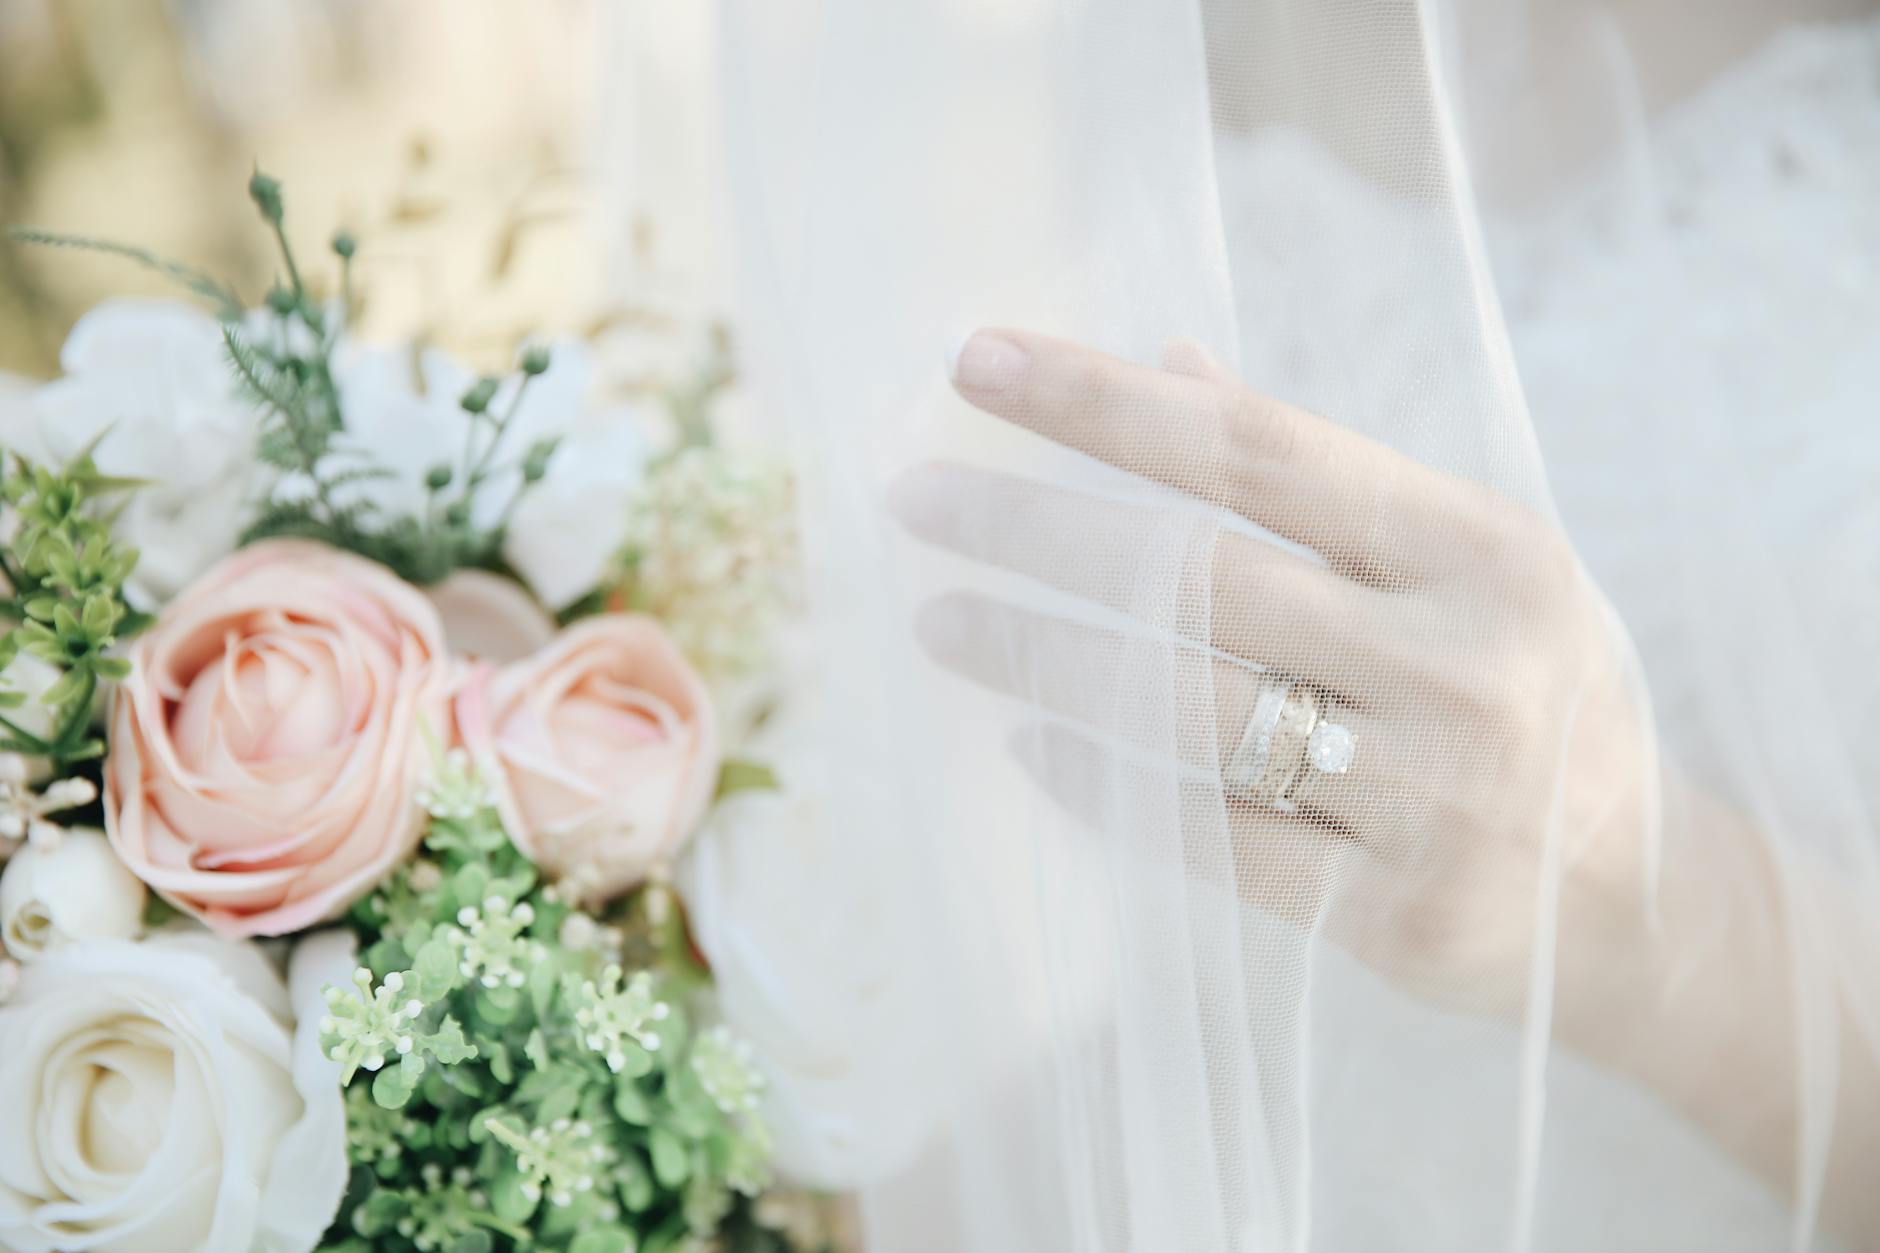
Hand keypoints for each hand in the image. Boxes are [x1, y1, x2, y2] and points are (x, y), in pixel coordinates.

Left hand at [891, 328, 1654, 1027]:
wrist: (1638, 907)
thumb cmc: (1530, 700)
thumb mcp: (1464, 568)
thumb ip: (1322, 478)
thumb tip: (1168, 359)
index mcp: (1482, 550)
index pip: (1259, 447)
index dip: (1106, 401)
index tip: (979, 360)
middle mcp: (1460, 663)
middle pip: (1200, 573)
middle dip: (1036, 529)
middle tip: (917, 500)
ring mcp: (1430, 797)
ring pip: (1185, 709)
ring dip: (1040, 657)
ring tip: (942, 622)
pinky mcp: (1391, 914)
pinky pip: (1209, 839)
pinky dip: (1104, 786)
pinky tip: (1028, 743)